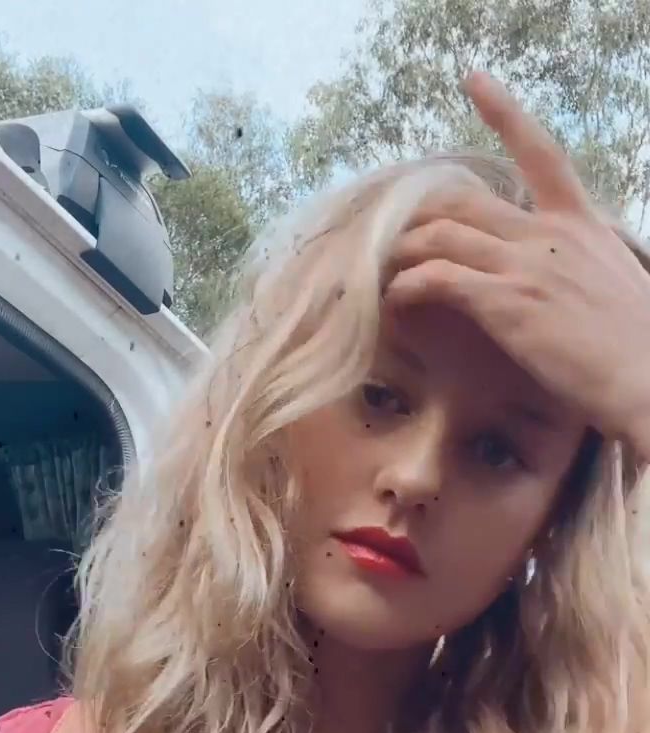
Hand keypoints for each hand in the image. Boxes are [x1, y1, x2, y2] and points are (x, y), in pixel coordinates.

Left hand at [384, 72, 649, 455]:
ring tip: (381, 269)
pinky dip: (408, 285)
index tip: (473, 81)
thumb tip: (566, 275)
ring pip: (444, 235)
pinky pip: (439, 278)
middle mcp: (550, 234)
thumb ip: (582, 265)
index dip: (504, 113)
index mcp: (581, 225)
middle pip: (466, 202)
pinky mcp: (506, 301)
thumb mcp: (614, 284)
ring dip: (404, 251)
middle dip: (420, 215)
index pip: (543, 153)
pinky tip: (395, 299)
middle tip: (392, 233)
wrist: (647, 378)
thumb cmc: (636, 347)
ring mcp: (526, 265)